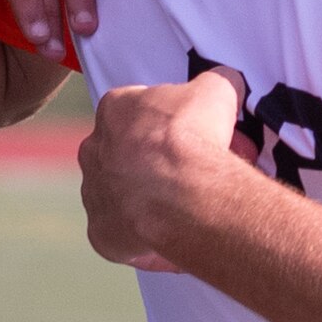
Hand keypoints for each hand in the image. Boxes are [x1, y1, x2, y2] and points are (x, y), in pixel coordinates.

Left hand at [76, 67, 259, 274]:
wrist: (186, 195)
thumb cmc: (195, 138)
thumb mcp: (217, 90)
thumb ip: (216, 83)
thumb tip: (226, 82)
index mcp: (115, 110)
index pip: (138, 110)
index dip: (173, 123)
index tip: (196, 135)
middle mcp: (95, 150)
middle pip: (126, 153)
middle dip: (159, 161)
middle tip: (197, 171)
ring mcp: (95, 193)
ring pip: (121, 194)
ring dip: (149, 198)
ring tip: (187, 207)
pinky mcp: (102, 233)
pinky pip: (123, 236)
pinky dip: (145, 238)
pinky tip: (174, 237)